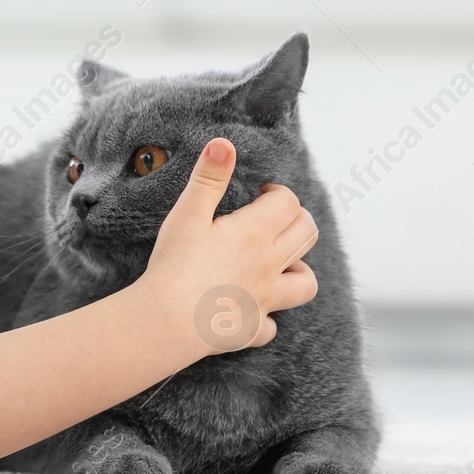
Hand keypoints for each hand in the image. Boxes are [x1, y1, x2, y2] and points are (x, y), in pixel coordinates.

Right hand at [144, 137, 318, 356]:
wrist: (167, 321)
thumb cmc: (175, 264)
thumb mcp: (187, 214)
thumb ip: (208, 178)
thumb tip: (224, 144)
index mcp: (255, 233)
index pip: (288, 202)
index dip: (278, 192)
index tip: (260, 193)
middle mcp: (269, 265)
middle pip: (306, 234)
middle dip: (296, 219)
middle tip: (271, 219)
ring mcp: (265, 300)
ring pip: (306, 282)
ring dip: (298, 269)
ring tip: (278, 263)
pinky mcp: (252, 329)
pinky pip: (272, 326)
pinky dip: (267, 317)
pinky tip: (250, 309)